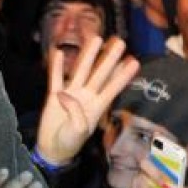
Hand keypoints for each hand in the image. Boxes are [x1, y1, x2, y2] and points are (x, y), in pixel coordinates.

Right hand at [37, 36, 140, 164]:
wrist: (53, 148)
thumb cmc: (69, 142)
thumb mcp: (78, 131)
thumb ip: (76, 113)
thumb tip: (65, 94)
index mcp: (97, 107)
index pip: (113, 87)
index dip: (123, 75)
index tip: (134, 62)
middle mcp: (87, 97)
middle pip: (100, 73)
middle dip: (110, 58)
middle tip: (120, 42)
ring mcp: (71, 94)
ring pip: (81, 71)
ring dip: (88, 55)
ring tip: (96, 39)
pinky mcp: (54, 96)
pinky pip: (56, 78)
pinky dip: (56, 66)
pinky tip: (58, 52)